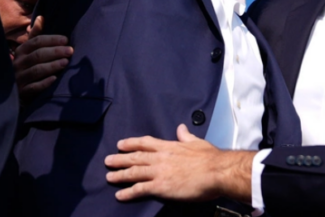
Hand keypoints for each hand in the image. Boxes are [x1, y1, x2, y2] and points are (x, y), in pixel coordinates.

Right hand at [12, 16, 72, 100]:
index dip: (52, 39)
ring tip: (66, 62)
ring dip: (52, 65)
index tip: (66, 40)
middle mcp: (18, 63)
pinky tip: (55, 79)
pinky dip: (44, 83)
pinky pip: (34, 87)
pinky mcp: (22, 92)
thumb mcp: (28, 50)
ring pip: (36, 70)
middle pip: (38, 55)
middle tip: (70, 51)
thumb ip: (35, 35)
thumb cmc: (26, 66)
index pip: (36, 42)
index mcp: (21, 51)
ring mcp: (19, 78)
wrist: (15, 90)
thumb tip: (41, 17)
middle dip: (55, 52)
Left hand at [104, 124, 255, 203]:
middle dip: (120, 159)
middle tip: (108, 161)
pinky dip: (129, 192)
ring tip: (109, 177)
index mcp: (169, 146)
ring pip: (134, 172)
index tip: (120, 144)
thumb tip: (181, 128)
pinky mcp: (161, 186)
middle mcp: (161, 157)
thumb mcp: (197, 142)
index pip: (145, 142)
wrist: (216, 171)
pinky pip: (140, 189)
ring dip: (120, 174)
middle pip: (136, 157)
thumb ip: (186, 136)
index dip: (131, 143)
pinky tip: (120, 195)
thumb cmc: (210, 158)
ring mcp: (159, 172)